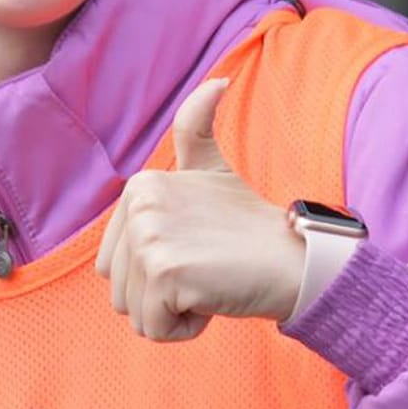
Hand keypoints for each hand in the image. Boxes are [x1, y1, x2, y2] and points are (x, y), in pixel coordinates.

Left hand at [95, 79, 305, 341]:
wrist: (295, 261)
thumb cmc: (251, 228)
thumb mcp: (213, 170)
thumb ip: (196, 128)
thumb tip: (218, 80)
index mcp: (139, 187)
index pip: (112, 263)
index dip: (157, 272)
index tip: (199, 252)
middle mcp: (138, 207)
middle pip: (117, 288)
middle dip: (160, 296)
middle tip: (206, 269)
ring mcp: (149, 237)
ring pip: (131, 310)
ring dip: (170, 313)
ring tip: (208, 281)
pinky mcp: (164, 271)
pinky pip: (151, 328)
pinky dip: (183, 328)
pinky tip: (211, 298)